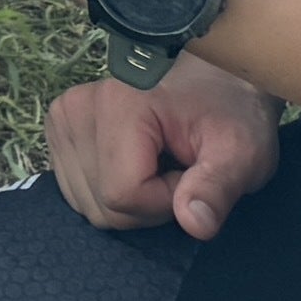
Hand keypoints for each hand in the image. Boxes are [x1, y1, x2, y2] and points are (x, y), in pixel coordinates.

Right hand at [46, 64, 280, 240]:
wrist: (214, 77)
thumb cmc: (232, 112)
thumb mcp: (242, 151)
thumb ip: (217, 188)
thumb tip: (194, 224)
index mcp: (117, 105)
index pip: (124, 194)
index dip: (167, 201)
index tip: (193, 174)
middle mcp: (75, 109)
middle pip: (103, 205)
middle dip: (149, 205)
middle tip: (181, 171)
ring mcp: (61, 119)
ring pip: (89, 205)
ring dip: (131, 201)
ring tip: (160, 166)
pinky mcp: (58, 130)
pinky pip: (79, 193)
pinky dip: (111, 192)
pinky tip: (136, 166)